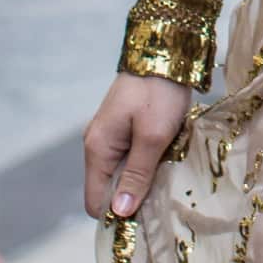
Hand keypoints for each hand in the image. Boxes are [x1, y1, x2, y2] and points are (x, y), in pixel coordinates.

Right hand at [83, 74, 191, 220]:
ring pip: (123, 171)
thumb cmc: (159, 91)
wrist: (165, 48)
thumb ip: (136, 175)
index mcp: (97, 148)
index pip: (95, 201)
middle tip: (162, 189)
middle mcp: (97, 143)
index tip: (144, 214)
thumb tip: (119, 213)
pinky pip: (131, 154)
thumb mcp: (152, 137)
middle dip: (133, 193)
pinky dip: (147, 158)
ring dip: (144, 174)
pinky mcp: (124, 125)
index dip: (117, 213)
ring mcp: (110, 133)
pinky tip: (166, 151)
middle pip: (109, 188)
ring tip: (167, 167)